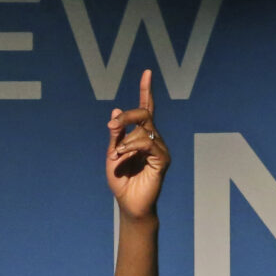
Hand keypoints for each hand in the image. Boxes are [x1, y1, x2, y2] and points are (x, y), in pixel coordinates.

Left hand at [106, 69, 169, 220]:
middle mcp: (153, 138)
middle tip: (113, 126)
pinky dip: (133, 147)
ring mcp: (160, 148)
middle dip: (128, 116)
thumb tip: (117, 109)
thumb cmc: (121, 181)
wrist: (128, 204)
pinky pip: (149, 143)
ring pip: (145, 129)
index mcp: (141, 135)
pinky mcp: (163, 159)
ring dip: (125, 140)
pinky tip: (124, 156)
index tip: (147, 72)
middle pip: (145, 113)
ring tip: (117, 155)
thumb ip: (115, 134)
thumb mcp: (112, 154)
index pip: (146, 108)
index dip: (146, 90)